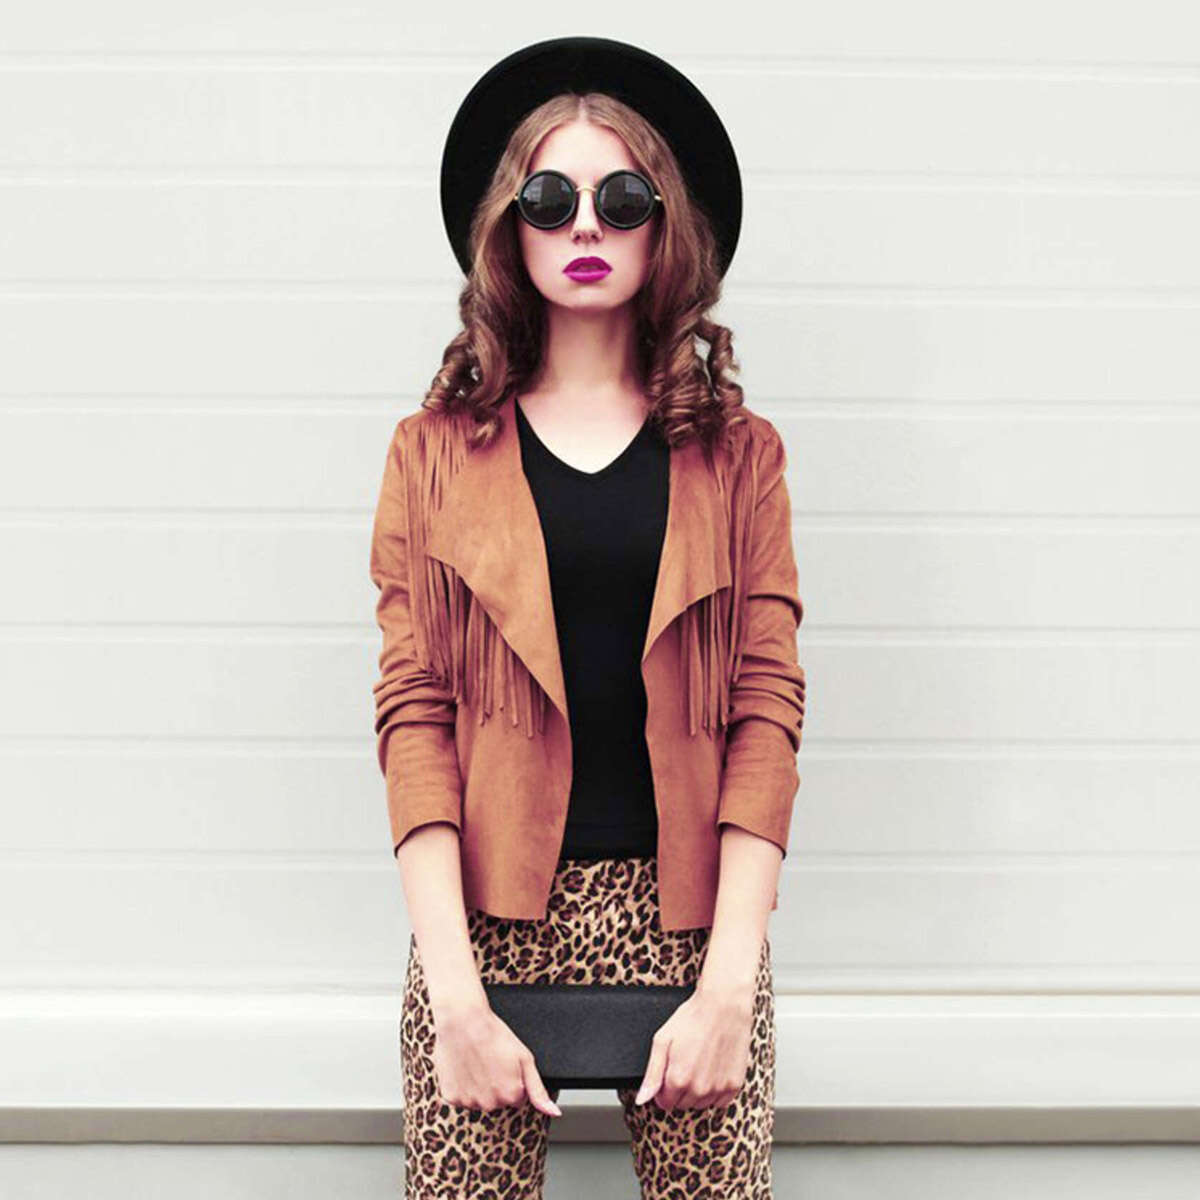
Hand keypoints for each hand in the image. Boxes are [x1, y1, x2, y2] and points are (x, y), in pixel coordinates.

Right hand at [432, 1000, 562, 1116]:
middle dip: (497, 1084)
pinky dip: (462, 1085)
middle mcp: (490, 1104)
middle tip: (492, 1060)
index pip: (517, 1097)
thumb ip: (539, 1090)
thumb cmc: (494, 1035)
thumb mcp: (525, 1058)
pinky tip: (465, 1067)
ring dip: (479, 1086)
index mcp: (511, 1096)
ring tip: (478, 1061)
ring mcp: (469, 1102)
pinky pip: (461, 1097)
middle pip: (498, 1101)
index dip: (513, 1079)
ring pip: (479, 1100)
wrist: (463, 1020)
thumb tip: (554, 1112)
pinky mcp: (451, 1096)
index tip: (506, 1063)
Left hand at [633, 986, 754, 1109]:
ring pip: (701, 1104)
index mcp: (678, 1079)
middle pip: (682, 1104)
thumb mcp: (663, 1040)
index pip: (664, 1102)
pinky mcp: (734, 1085)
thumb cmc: (692, 1018)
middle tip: (685, 1062)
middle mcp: (699, 1089)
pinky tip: (713, 1069)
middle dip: (680, 1089)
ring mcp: (718, 1088)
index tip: (669, 1071)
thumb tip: (642, 1099)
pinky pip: (720, 1101)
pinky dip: (716, 1090)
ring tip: (700, 1063)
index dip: (663, 1088)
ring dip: (698, 1091)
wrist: (724, 1005)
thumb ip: (652, 1073)